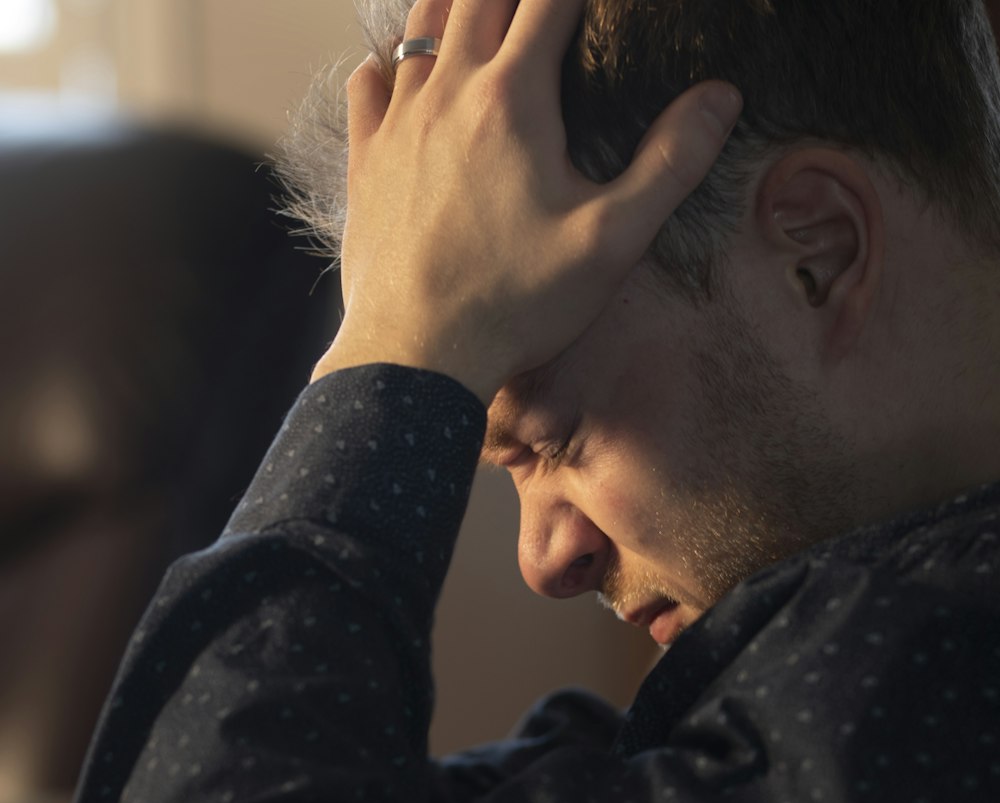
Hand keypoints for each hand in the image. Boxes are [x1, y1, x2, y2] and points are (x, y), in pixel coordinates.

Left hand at [312, 0, 741, 405]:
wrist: (418, 356)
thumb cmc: (517, 303)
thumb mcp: (612, 241)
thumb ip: (670, 164)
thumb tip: (721, 97)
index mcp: (514, 98)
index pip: (549, 0)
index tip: (594, 4)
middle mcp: (449, 92)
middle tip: (539, 6)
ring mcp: (399, 124)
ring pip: (420, 27)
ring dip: (454, 7)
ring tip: (479, 11)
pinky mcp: (367, 162)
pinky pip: (369, 85)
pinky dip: (389, 63)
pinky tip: (401, 72)